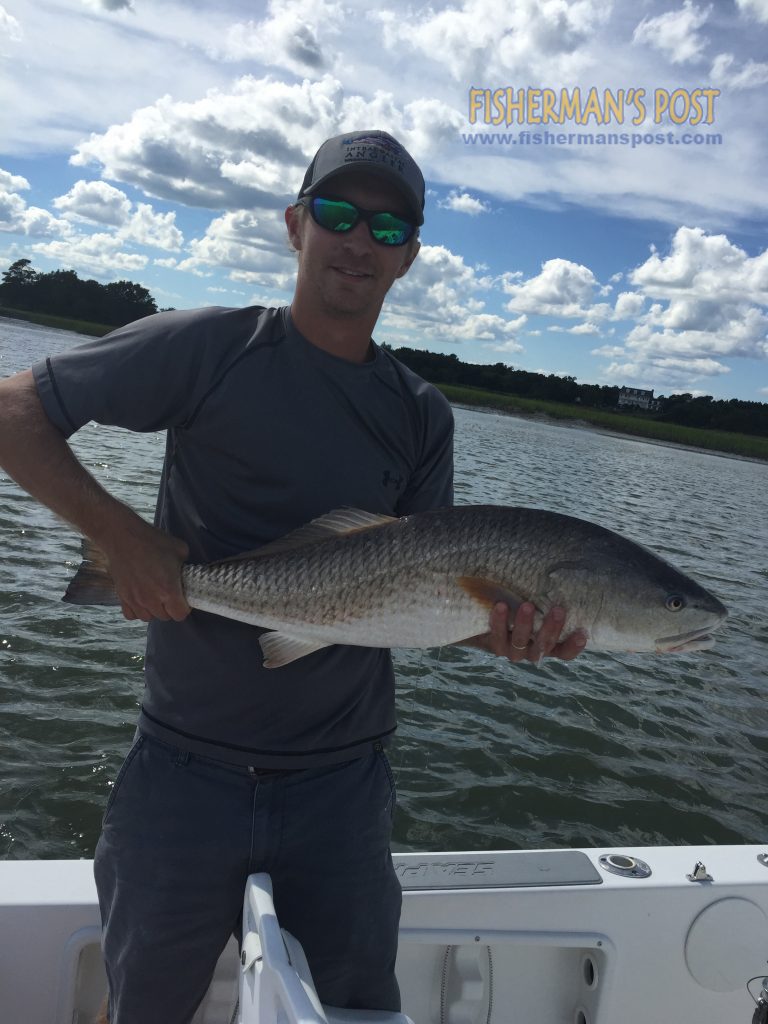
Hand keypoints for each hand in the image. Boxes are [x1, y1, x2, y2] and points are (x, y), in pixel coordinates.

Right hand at [101, 519, 190, 622]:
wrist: (124, 537)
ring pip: (148, 617)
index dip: (184, 608)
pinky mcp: (122, 597)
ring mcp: (135, 599)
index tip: (183, 599)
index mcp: (168, 590)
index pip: (180, 615)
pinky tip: (141, 599)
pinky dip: (137, 610)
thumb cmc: (152, 541)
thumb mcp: (180, 549)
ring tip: (155, 597)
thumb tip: (187, 571)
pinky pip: (131, 614)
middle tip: (169, 595)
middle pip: (165, 617)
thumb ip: (186, 565)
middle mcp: (151, 599)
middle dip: (170, 608)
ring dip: (154, 610)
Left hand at [464, 602, 586, 663]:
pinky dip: (499, 621)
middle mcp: (533, 652)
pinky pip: (497, 635)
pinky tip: (501, 605)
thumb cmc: (525, 606)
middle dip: (552, 627)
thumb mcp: (541, 606)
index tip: (583, 632)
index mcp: (549, 647)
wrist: (490, 619)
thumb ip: (552, 598)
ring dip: (525, 623)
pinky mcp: (495, 646)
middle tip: (558, 609)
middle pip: (545, 645)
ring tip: (527, 605)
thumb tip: (572, 568)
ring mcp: (514, 651)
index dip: (575, 645)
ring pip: (521, 641)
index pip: (565, 652)